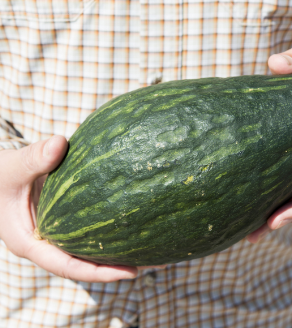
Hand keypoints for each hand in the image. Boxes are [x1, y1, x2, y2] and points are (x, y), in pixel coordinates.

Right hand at [0, 136, 163, 281]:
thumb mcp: (11, 168)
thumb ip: (33, 158)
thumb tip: (59, 143)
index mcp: (30, 243)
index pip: (68, 266)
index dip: (100, 272)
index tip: (131, 272)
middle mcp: (46, 244)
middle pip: (85, 264)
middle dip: (117, 266)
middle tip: (153, 264)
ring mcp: (56, 234)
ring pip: (88, 250)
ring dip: (117, 251)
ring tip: (152, 248)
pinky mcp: (64, 222)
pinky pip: (88, 232)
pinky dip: (108, 231)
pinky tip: (133, 223)